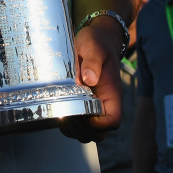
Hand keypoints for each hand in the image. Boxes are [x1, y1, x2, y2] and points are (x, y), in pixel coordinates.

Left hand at [60, 17, 124, 141]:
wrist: (96, 39)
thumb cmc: (97, 43)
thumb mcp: (94, 48)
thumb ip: (92, 62)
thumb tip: (89, 78)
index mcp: (112, 93)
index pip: (113, 121)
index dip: (97, 125)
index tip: (79, 114)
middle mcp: (106, 103)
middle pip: (100, 132)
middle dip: (82, 130)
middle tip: (65, 116)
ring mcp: (96, 106)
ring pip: (89, 132)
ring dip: (75, 130)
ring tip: (61, 117)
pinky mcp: (85, 105)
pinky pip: (80, 125)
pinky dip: (70, 126)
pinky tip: (60, 114)